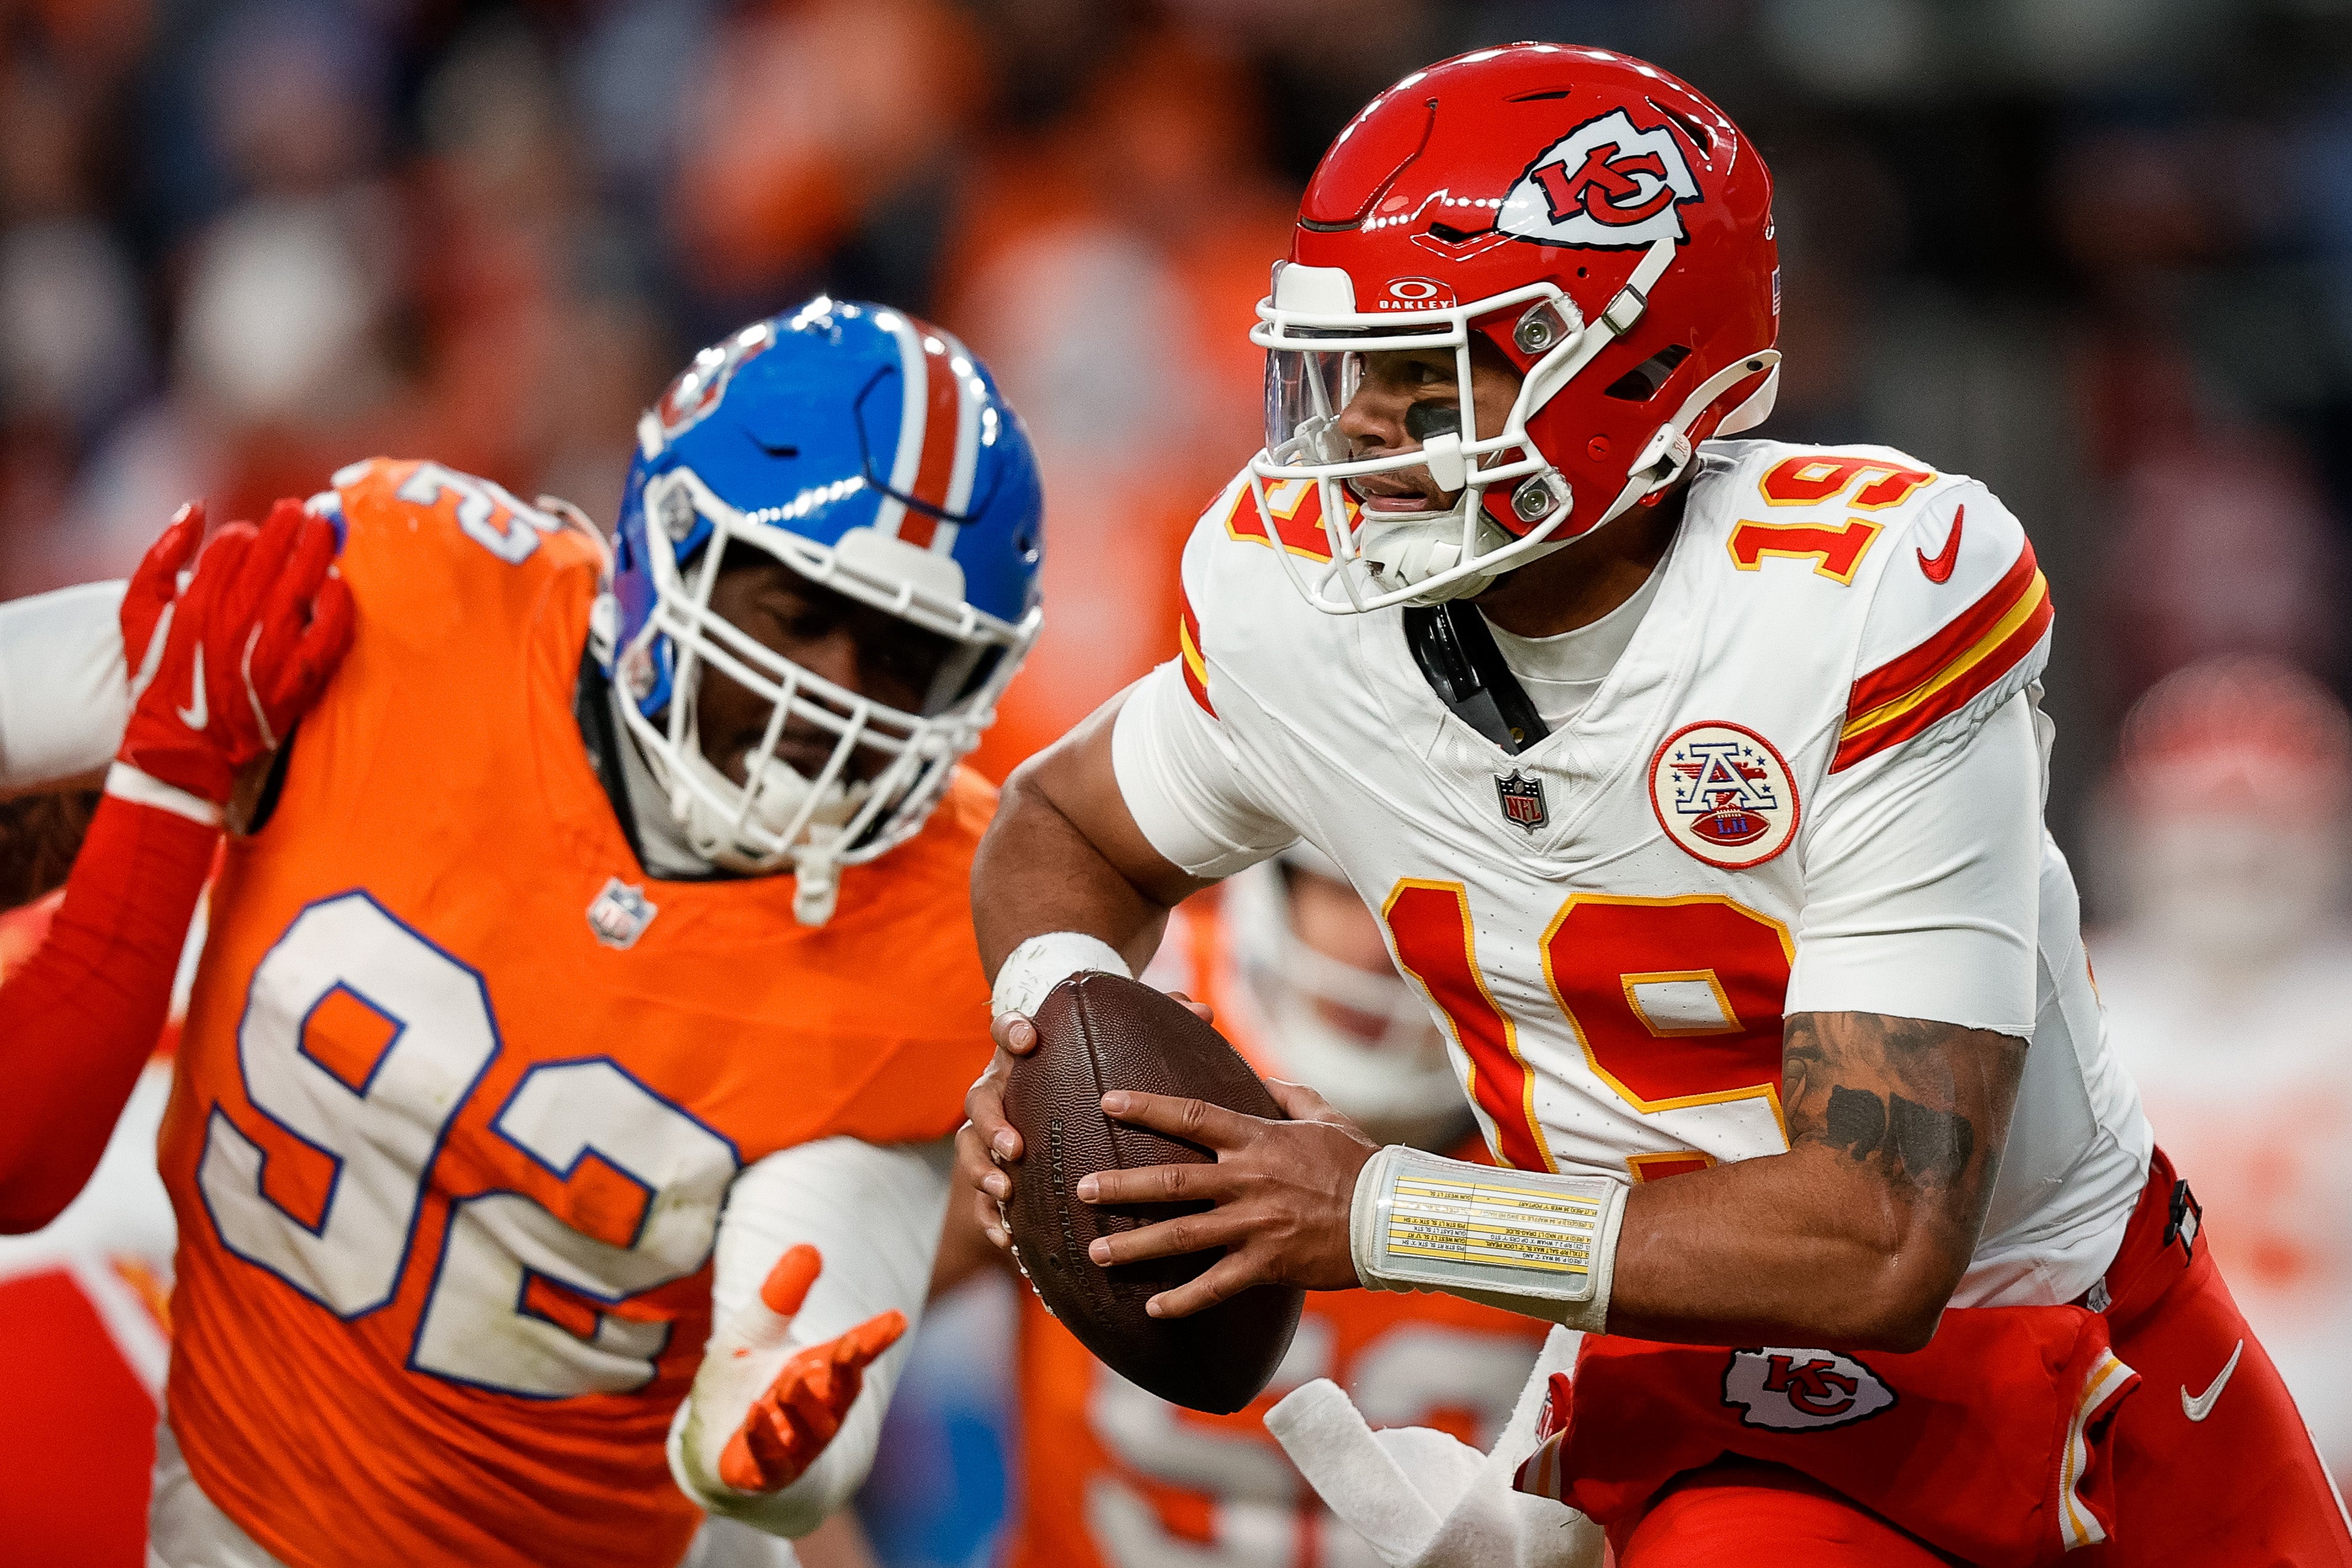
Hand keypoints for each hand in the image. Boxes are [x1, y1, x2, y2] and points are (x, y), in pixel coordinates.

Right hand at [117, 498, 353, 805]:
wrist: (181, 747)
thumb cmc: (158, 674)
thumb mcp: (137, 611)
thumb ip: (160, 555)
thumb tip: (195, 507)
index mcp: (196, 602)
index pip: (233, 546)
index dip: (248, 532)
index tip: (255, 530)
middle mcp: (235, 621)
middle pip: (273, 556)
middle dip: (289, 526)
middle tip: (301, 511)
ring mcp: (269, 650)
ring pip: (302, 585)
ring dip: (317, 552)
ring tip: (325, 530)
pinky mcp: (297, 679)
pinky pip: (328, 632)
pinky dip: (337, 605)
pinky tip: (339, 584)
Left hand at [711, 1246, 906, 1494]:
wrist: (711, 1449)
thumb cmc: (740, 1385)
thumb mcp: (753, 1333)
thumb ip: (780, 1296)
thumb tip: (809, 1248)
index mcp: (820, 1370)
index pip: (854, 1353)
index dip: (876, 1337)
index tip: (898, 1319)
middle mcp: (817, 1408)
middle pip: (843, 1391)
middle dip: (848, 1370)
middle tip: (851, 1345)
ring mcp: (796, 1444)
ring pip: (813, 1428)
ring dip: (804, 1405)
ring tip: (791, 1382)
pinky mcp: (766, 1472)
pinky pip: (772, 1459)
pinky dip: (765, 1438)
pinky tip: (755, 1414)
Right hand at [954, 992, 1216, 1254]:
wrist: (1057, 1101)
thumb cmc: (1096, 1065)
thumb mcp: (1123, 1042)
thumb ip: (1158, 1020)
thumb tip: (1203, 1011)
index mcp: (1025, 1055)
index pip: (1006, 1029)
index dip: (1010, 1030)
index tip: (1027, 1039)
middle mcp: (1002, 1091)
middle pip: (980, 1100)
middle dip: (993, 1123)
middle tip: (1016, 1147)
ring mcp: (993, 1132)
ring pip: (971, 1149)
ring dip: (982, 1171)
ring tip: (1006, 1192)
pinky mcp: (994, 1170)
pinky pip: (980, 1197)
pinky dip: (991, 1217)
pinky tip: (1008, 1242)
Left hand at [1077, 1076, 1377, 1317]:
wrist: (1393, 1216)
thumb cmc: (1360, 1161)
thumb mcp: (1326, 1114)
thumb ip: (1287, 1093)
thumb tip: (1259, 1076)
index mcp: (1258, 1139)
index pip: (1192, 1116)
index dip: (1148, 1107)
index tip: (1108, 1102)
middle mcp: (1248, 1180)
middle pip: (1173, 1182)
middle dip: (1122, 1185)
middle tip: (1081, 1189)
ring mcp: (1255, 1225)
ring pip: (1183, 1236)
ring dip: (1135, 1245)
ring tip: (1096, 1252)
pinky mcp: (1268, 1264)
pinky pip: (1217, 1286)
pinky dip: (1183, 1300)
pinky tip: (1152, 1310)